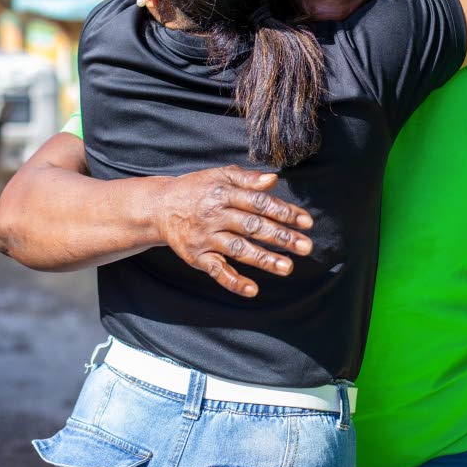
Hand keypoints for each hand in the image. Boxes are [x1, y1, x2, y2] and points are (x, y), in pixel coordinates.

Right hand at [153, 166, 313, 297]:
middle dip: (281, 237)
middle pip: (252, 226)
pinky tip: (252, 290)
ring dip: (264, 259)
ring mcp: (205, 238)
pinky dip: (233, 282)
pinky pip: (216, 271)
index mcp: (223, 193)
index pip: (258, 203)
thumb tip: (274, 179)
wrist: (160, 207)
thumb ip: (248, 178)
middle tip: (306, 247)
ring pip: (238, 249)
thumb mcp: (220, 176)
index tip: (307, 222)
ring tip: (288, 268)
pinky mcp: (196, 257)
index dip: (284, 212)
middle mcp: (214, 215)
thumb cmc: (198, 189)